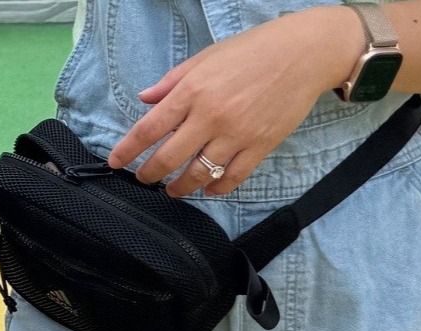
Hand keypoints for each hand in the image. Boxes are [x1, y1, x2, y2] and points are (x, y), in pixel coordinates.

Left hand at [107, 5, 360, 197]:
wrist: (305, 53)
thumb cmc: (253, 50)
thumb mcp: (206, 57)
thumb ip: (172, 81)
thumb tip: (144, 99)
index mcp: (192, 91)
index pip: (149, 128)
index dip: (127, 149)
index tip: (115, 161)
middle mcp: (211, 116)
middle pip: (168, 158)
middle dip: (149, 174)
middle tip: (144, 178)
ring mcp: (237, 134)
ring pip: (198, 174)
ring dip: (180, 187)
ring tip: (172, 189)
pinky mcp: (261, 146)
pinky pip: (232, 178)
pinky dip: (216, 188)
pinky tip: (208, 188)